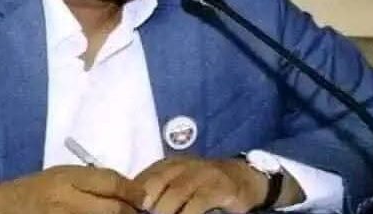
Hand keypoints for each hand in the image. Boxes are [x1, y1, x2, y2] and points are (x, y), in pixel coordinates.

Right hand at [0, 165, 145, 213]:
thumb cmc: (32, 190)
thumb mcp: (60, 175)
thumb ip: (91, 180)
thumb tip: (128, 190)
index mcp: (67, 179)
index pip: (111, 183)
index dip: (134, 191)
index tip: (144, 198)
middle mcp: (66, 201)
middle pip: (114, 209)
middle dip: (131, 212)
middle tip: (140, 213)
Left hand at [133, 156, 269, 213]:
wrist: (243, 177)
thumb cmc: (205, 184)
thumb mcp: (180, 181)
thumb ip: (160, 189)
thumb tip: (136, 206)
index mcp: (169, 164)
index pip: (145, 178)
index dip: (134, 196)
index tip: (129, 210)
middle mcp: (184, 165)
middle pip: (157, 183)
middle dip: (148, 204)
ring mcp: (202, 174)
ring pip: (176, 192)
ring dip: (166, 211)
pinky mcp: (219, 187)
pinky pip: (199, 202)